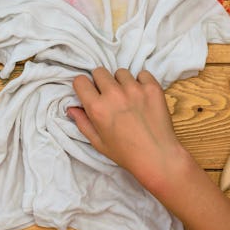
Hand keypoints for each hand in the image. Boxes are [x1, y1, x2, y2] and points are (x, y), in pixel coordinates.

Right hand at [67, 67, 189, 193]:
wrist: (158, 157)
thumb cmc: (126, 153)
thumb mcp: (98, 143)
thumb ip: (82, 123)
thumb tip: (71, 108)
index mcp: (97, 108)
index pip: (80, 80)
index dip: (84, 87)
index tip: (90, 93)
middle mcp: (114, 95)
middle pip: (99, 72)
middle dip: (101, 82)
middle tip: (109, 96)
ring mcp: (134, 89)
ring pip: (121, 72)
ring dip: (121, 82)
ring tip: (128, 98)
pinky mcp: (152, 87)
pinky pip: (142, 74)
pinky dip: (141, 82)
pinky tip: (142, 96)